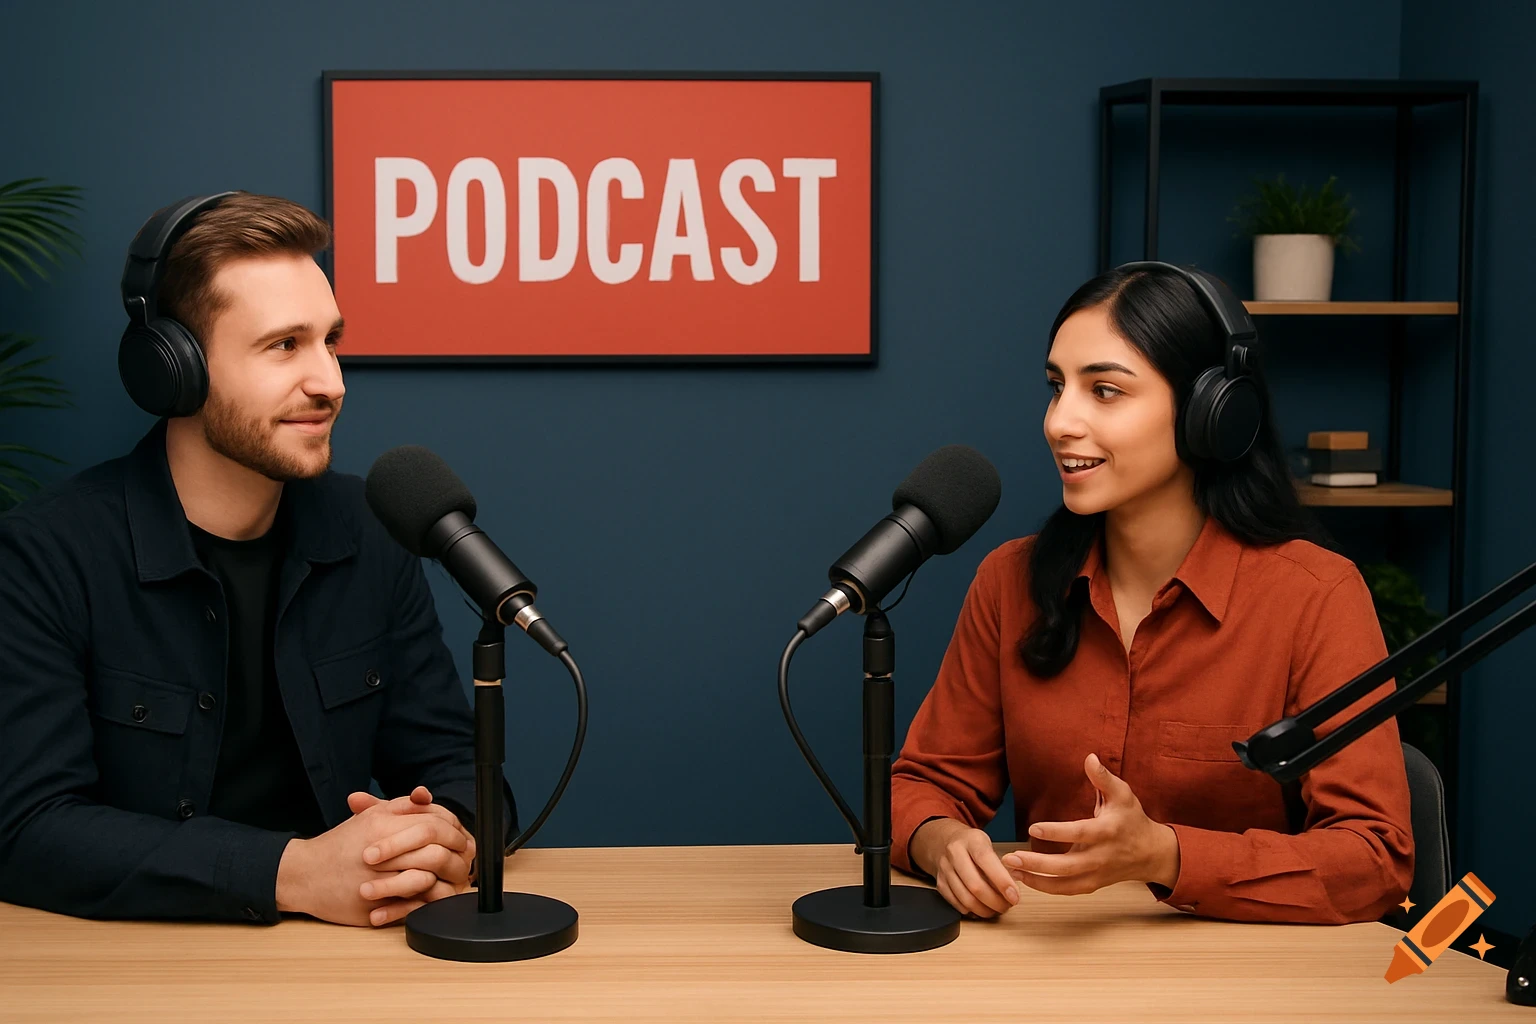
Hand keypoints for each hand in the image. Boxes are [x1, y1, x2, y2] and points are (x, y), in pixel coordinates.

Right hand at [276, 787, 473, 926]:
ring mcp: (377, 884)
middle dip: (456, 856)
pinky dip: (426, 902)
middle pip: (435, 853)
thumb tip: (428, 797)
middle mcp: (381, 855)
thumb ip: (401, 806)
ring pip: (426, 881)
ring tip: (454, 877)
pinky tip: (434, 896)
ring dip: (445, 880)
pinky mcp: (373, 908)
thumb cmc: (339, 845)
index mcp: (383, 827)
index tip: (461, 836)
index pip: (433, 826)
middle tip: (466, 858)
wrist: (304, 874)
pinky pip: (410, 906)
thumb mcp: (369, 817)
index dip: (454, 831)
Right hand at [911, 817, 1019, 918]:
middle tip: (1007, 906)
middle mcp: (955, 854)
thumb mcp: (987, 844)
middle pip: (975, 885)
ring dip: (985, 910)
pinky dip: (971, 911)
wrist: (942, 841)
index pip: (986, 860)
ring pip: (965, 898)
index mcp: (971, 840)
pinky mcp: (940, 884)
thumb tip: (1013, 889)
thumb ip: (999, 864)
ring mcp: (945, 869)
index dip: (1002, 881)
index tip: (1014, 896)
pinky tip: (981, 909)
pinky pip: (956, 904)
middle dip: (995, 902)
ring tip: (996, 910)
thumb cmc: (970, 844)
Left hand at [1002, 753, 1179, 896]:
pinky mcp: (1093, 885)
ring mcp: (1097, 874)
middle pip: (1067, 866)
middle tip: (1010, 858)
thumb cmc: (1132, 819)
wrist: (1151, 853)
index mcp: (1108, 832)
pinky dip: (1046, 889)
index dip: (1057, 832)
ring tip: (1012, 871)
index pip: (1080, 833)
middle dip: (1037, 864)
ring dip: (1037, 880)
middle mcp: (1101, 857)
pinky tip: (1024, 879)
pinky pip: (1067, 890)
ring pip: (1065, 884)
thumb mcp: (1123, 794)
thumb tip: (1089, 757)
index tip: (1033, 827)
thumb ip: (1104, 778)